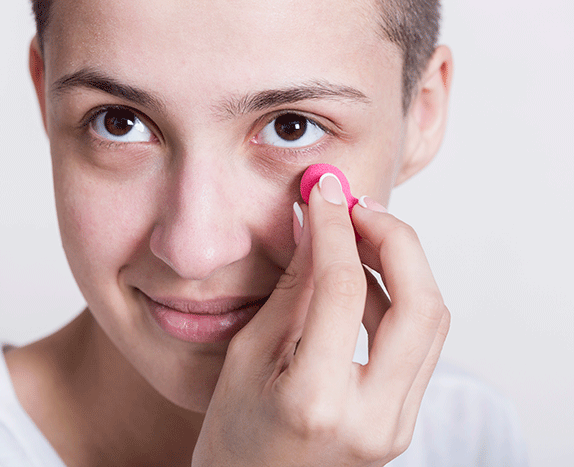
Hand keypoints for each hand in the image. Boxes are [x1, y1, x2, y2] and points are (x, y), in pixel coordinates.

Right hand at [192, 174, 449, 465]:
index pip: (343, 290)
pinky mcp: (403, 419)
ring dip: (400, 266)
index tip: (324, 192)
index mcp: (315, 402)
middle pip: (420, 304)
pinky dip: (397, 299)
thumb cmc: (233, 436)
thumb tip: (314, 226)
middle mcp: (373, 418)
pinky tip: (361, 281)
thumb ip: (291, 291)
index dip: (335, 228)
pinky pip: (418, 342)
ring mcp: (397, 424)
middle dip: (395, 239)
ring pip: (431, 321)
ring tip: (354, 237)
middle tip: (356, 206)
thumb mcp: (246, 358)